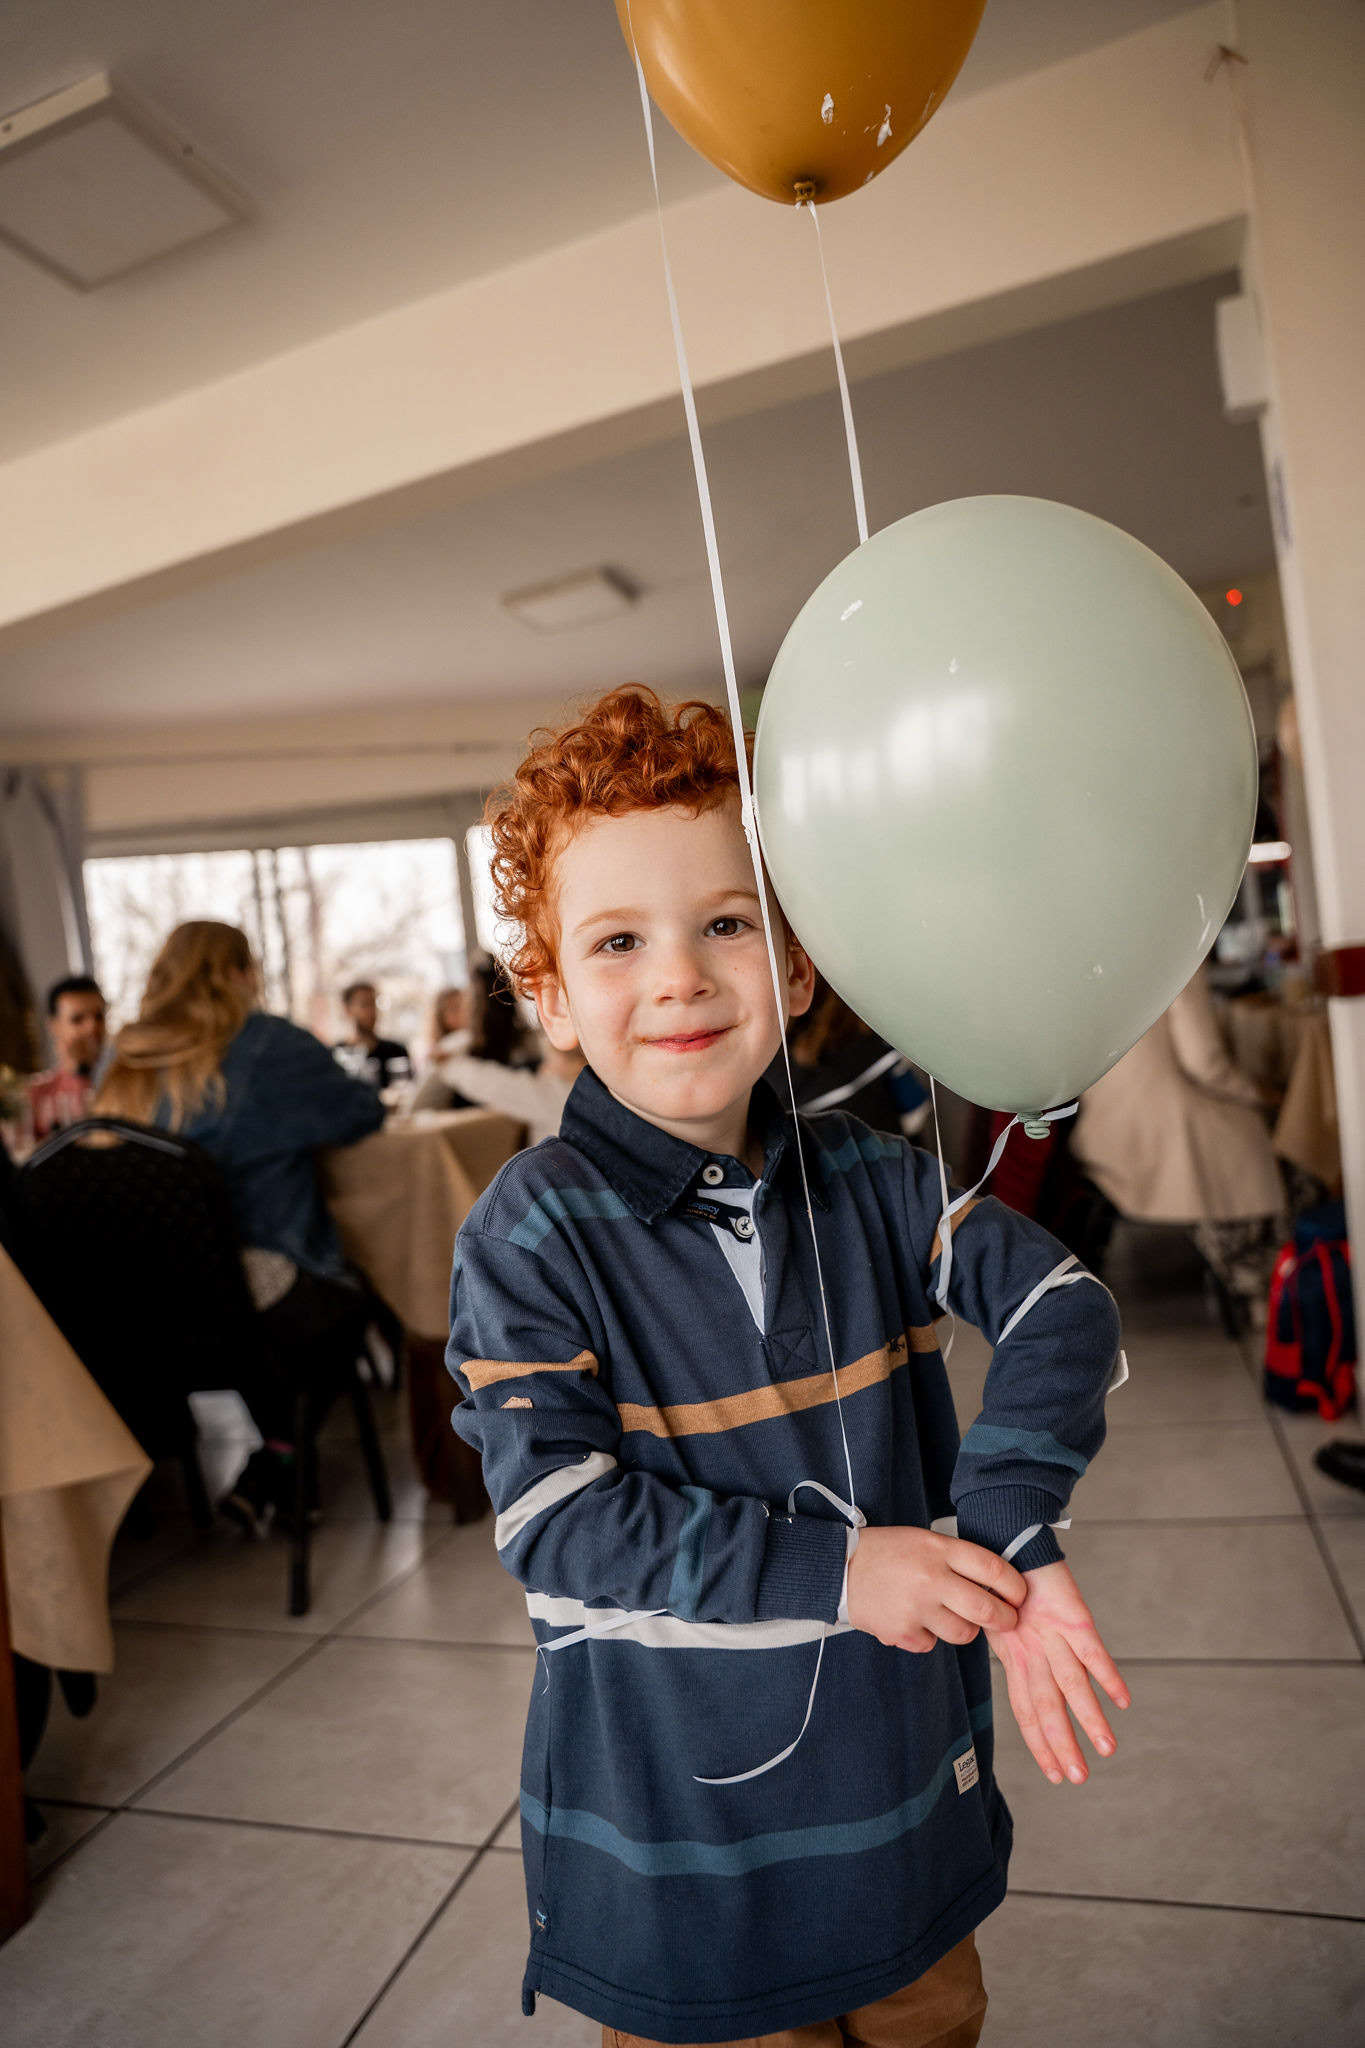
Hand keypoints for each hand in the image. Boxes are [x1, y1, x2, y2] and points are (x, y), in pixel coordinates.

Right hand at [847, 1527, 1026, 1652]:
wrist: (838, 1567)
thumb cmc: (886, 1552)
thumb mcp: (924, 1540)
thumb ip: (957, 1560)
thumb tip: (997, 1586)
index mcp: (939, 1549)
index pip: (994, 1570)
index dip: (1015, 1587)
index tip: (1019, 1595)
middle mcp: (931, 1578)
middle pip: (987, 1609)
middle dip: (1005, 1619)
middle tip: (1006, 1619)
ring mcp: (916, 1608)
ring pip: (964, 1633)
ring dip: (964, 1629)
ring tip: (949, 1615)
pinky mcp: (902, 1632)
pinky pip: (932, 1644)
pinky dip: (928, 1636)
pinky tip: (913, 1619)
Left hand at [987, 1560, 1129, 1784]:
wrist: (1007, 1536)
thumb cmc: (1006, 1583)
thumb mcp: (1002, 1624)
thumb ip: (1020, 1656)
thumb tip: (1034, 1687)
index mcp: (1014, 1656)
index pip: (1026, 1710)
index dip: (1040, 1744)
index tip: (1054, 1775)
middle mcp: (1031, 1651)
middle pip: (1048, 1706)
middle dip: (1062, 1745)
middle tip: (1076, 1779)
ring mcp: (1052, 1634)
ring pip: (1072, 1685)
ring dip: (1090, 1719)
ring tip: (1106, 1749)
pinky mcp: (1072, 1615)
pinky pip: (1092, 1650)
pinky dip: (1107, 1675)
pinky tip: (1122, 1701)